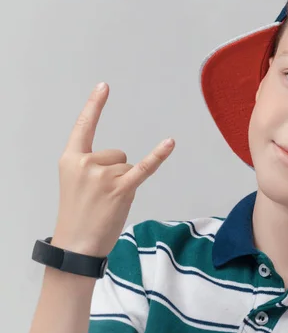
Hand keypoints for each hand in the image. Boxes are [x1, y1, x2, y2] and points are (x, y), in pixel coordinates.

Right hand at [51, 82, 174, 256]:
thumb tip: (122, 162)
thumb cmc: (78, 214)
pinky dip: (158, 156)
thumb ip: (92, 166)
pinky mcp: (122, 189)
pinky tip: (170, 143)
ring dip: (124, 184)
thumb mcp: (75, 183)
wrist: (76, 246)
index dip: (94, 105)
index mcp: (71, 159)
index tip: (104, 86)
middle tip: (100, 197)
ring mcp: (104, 176)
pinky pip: (144, 168)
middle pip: (117, 153)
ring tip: (108, 203)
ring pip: (128, 166)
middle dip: (115, 173)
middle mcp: (86, 163)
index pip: (84, 127)